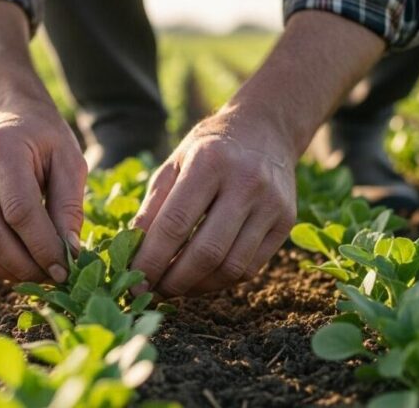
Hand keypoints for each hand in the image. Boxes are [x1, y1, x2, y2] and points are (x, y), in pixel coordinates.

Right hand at [0, 105, 86, 283]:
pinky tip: (20, 263)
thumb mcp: (70, 161)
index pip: (18, 210)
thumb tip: (69, 253)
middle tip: (54, 277)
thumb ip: (70, 206)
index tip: (66, 267)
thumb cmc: (44, 140)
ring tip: (39, 273)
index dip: (43, 246)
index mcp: (0, 149)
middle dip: (25, 266)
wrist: (6, 118)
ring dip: (9, 271)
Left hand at [129, 11, 385, 296]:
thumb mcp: (175, 162)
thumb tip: (132, 252)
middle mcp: (245, 183)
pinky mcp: (286, 221)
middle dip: (174, 281)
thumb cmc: (210, 148)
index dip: (151, 259)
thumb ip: (153, 205)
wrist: (265, 129)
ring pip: (231, 267)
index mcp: (209, 163)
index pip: (175, 223)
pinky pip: (251, 267)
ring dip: (197, 287)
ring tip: (174, 286)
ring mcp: (271, 204)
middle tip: (152, 290)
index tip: (134, 280)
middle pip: (206, 252)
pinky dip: (221, 281)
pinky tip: (201, 278)